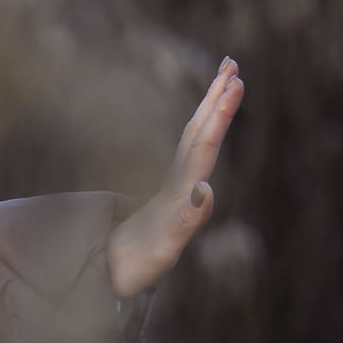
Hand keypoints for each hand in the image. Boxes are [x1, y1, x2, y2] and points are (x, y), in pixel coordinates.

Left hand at [106, 57, 242, 298]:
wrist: (108, 277)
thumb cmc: (136, 266)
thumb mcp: (164, 247)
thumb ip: (187, 219)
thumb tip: (206, 188)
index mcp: (178, 190)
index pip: (202, 143)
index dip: (219, 114)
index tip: (234, 82)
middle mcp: (176, 183)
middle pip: (197, 133)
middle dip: (215, 100)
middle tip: (232, 65)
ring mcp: (173, 189)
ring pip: (193, 141)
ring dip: (209, 111)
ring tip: (225, 82)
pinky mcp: (173, 198)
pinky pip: (190, 158)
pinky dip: (204, 137)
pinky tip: (211, 125)